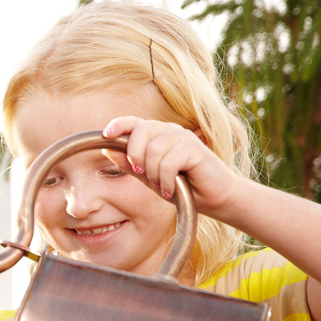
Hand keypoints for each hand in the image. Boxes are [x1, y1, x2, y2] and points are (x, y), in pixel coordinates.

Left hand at [102, 115, 242, 216]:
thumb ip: (130, 163)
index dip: (118, 125)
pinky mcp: (195, 148)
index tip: (106, 135)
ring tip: (163, 186)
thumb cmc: (181, 186)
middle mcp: (169, 131)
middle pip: (141, 131)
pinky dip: (166, 180)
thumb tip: (107, 149)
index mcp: (157, 134)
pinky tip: (171, 189)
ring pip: (153, 150)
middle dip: (135, 156)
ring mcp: (183, 137)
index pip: (134, 122)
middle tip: (143, 175)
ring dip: (153, 174)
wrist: (213, 198)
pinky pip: (169, 163)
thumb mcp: (149, 177)